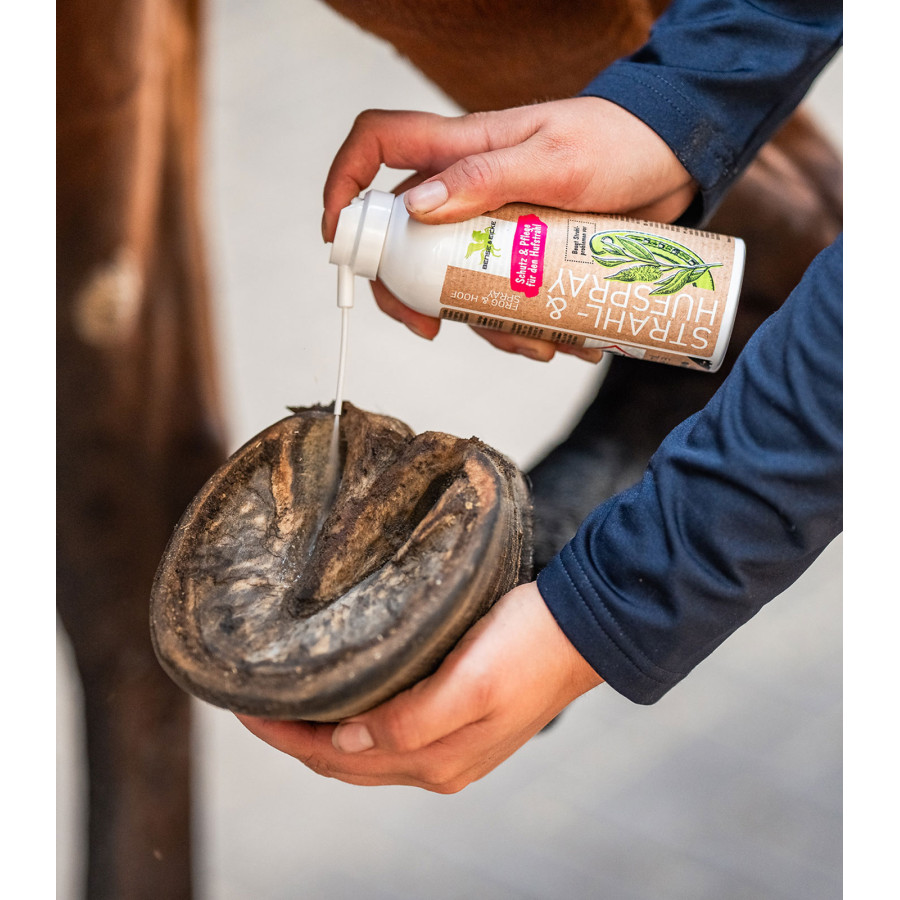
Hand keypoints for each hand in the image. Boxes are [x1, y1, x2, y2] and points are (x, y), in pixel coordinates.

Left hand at [236, 581, 602, 792]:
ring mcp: (449, 746)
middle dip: (292, 736)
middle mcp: (436, 762)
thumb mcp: (472, 683)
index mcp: (434, 759)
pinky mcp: (458, 723)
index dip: (284, 736)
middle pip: (342, 761)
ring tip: (285, 698)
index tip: (243, 704)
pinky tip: (342, 695)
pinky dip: (353, 721)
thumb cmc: (529, 646)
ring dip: (318, 731)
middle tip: (251, 698)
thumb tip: (346, 744)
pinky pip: (388, 734)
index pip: (334, 758)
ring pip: (363, 750)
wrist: (582, 630)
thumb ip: (411, 722)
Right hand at [322, 98, 695, 360]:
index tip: (340, 238)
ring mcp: (494, 225)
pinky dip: (527, 328)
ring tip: (542, 349)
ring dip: (486, 325)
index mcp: (462, 148)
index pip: (379, 146)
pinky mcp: (526, 255)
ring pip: (457, 281)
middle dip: (409, 291)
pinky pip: (504, 298)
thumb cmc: (619, 143)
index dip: (345, 183)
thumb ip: (487, 175)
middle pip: (404, 239)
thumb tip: (417, 207)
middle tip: (431, 329)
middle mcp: (467, 188)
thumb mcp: (556, 159)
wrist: (677, 162)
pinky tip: (566, 345)